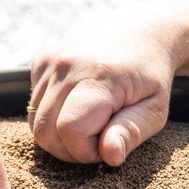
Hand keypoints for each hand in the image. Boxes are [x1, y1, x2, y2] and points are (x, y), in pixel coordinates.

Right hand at [29, 8, 181, 165]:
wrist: (142, 31)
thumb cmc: (152, 76)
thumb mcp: (155, 109)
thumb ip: (131, 133)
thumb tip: (110, 156)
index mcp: (100, 75)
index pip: (71, 130)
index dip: (86, 150)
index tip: (109, 143)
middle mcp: (68, 63)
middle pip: (45, 133)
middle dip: (70, 149)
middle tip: (99, 138)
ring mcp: (50, 59)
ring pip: (34, 123)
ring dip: (60, 134)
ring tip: (91, 121)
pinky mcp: (41, 59)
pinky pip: (34, 106)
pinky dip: (53, 115)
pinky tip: (78, 102)